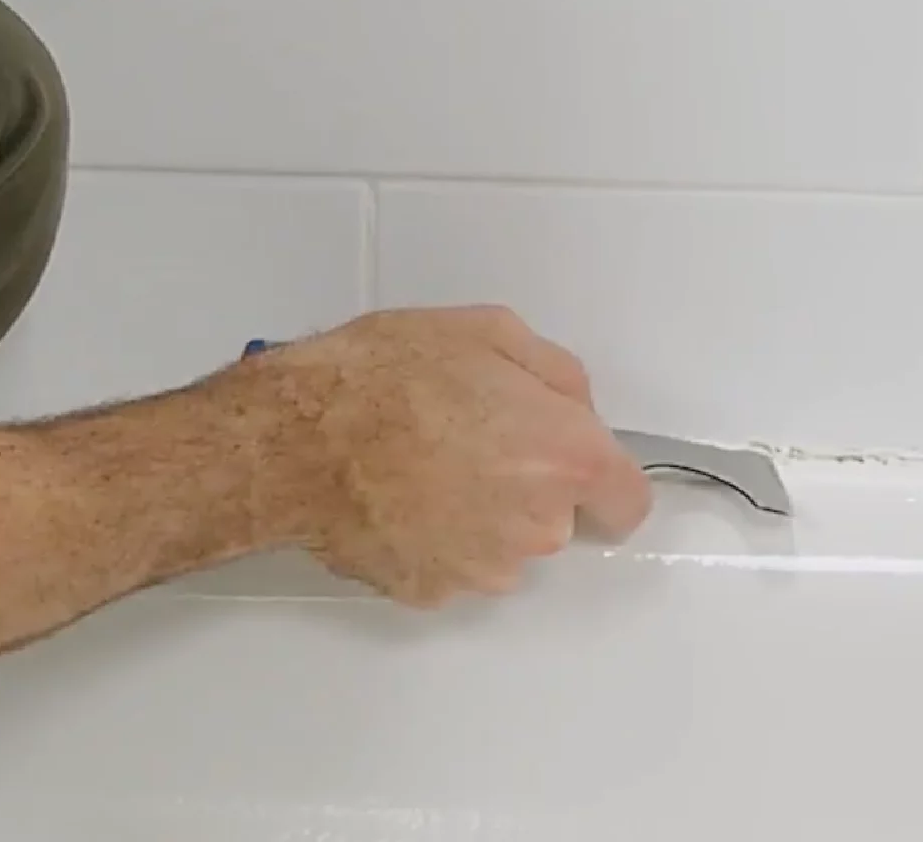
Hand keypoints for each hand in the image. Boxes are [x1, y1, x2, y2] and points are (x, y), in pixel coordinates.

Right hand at [252, 307, 651, 607]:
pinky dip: (433, 538)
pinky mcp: (431, 591)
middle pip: (559, 520)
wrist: (294, 440)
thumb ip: (555, 373)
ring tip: (421, 465)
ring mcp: (483, 570)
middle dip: (528, 485)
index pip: (629, 502)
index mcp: (564, 456)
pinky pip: (452, 565)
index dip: (605, 482)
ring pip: (505, 546)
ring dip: (480, 515)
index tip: (575, 467)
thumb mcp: (485, 331)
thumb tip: (574, 406)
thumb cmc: (384, 377)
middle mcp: (536, 527)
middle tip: (468, 438)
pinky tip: (395, 497)